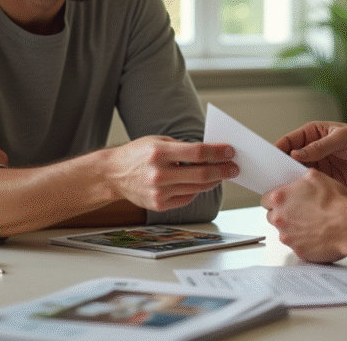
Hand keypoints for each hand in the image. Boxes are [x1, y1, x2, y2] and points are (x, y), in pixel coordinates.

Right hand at [103, 136, 236, 211]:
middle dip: (222, 171)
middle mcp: (159, 174)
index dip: (217, 153)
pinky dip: (196, 191)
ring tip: (222, 175)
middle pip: (201, 174)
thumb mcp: (157, 141)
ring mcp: (158, 192)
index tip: (230, 151)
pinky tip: (201, 184)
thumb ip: (182, 148)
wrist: (112, 174)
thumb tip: (210, 153)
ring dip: (213, 181)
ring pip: (196, 189)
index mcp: (159, 153)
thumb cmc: (137, 154)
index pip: (197, 153)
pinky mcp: (158, 205)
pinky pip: (186, 199)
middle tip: (234, 168)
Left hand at [262, 169, 346, 263]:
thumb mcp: (316, 177)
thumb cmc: (336, 203)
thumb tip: (299, 179)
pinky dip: (304, 241)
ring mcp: (288, 237)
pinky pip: (297, 246)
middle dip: (282, 214)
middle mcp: (280, 218)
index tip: (282, 201)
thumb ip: (300, 178)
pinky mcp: (298, 251)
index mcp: (280, 198)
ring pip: (284, 232)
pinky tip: (316, 235)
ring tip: (311, 224)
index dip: (275, 199)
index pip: (265, 199)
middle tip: (298, 212)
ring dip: (293, 228)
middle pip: (272, 216)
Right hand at [275, 122, 346, 188]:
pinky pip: (311, 186)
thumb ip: (319, 146)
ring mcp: (319, 166)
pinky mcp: (327, 180)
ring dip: (291, 182)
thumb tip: (296, 154)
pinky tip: (299, 197)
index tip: (268, 161)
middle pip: (289, 160)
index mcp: (312, 133)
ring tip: (283, 190)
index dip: (277, 150)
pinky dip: (305, 192)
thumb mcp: (343, 138)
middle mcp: (312, 150)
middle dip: (281, 168)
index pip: (288, 141)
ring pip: (298, 175)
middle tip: (272, 179)